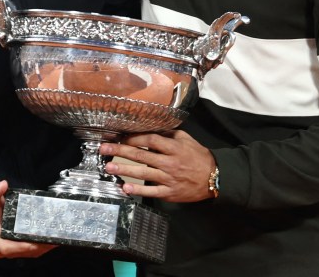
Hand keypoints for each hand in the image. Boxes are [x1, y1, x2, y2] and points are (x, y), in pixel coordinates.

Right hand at [0, 180, 55, 258]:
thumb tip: (2, 185)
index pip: (8, 247)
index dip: (23, 246)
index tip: (37, 242)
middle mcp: (1, 248)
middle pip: (23, 251)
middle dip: (40, 245)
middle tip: (54, 236)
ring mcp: (10, 250)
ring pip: (29, 252)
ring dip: (43, 246)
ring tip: (56, 237)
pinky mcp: (16, 249)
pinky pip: (31, 250)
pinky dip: (42, 246)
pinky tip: (52, 240)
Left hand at [100, 131, 215, 202]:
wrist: (214, 178)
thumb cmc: (198, 156)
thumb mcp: (186, 140)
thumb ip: (168, 133)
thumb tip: (150, 126)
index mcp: (173, 148)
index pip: (150, 140)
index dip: (133, 138)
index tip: (119, 136)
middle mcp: (169, 162)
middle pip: (141, 155)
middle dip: (120, 151)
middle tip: (104, 149)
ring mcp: (169, 178)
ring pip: (143, 173)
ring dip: (124, 170)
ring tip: (108, 167)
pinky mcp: (169, 192)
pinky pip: (151, 192)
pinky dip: (138, 190)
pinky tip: (125, 188)